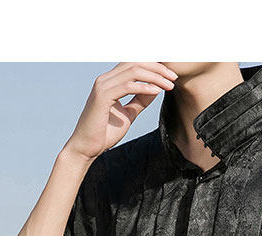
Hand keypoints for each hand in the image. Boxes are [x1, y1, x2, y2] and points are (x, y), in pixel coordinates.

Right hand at [63, 62, 177, 161]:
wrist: (87, 148)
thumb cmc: (105, 133)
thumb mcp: (128, 114)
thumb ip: (140, 101)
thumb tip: (156, 89)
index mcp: (111, 81)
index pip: (134, 64)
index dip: (154, 66)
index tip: (171, 75)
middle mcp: (105, 79)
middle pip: (135, 62)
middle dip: (157, 68)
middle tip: (174, 77)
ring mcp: (102, 86)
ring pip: (133, 71)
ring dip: (154, 76)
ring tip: (170, 85)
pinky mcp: (102, 96)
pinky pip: (127, 86)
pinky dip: (144, 87)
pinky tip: (157, 91)